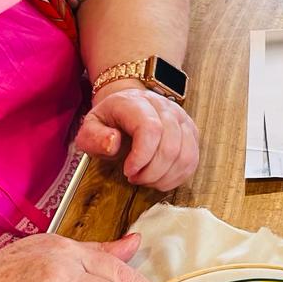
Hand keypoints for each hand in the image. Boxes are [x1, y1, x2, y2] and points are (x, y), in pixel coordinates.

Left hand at [74, 83, 199, 190]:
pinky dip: (177, 177)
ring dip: (164, 177)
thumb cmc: (109, 120)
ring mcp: (182, 119)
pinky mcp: (191, 132)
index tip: (128, 171)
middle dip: (151, 172)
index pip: (151, 129)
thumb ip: (94, 138)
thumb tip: (114, 145)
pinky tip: (160, 179)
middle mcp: (165, 107)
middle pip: (171, 146)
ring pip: (185, 156)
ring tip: (146, 179)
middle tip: (134, 178)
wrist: (127, 106)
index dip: (142, 157)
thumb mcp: (90, 127)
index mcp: (137, 103)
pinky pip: (192, 160)